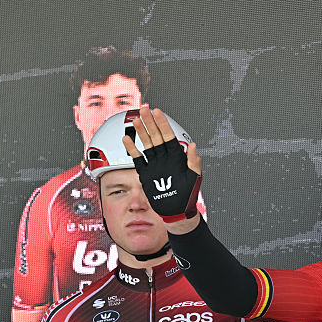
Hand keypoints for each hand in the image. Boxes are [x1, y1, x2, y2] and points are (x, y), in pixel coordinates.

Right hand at [123, 105, 202, 231]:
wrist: (176, 211)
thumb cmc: (188, 195)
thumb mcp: (194, 178)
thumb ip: (193, 162)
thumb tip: (194, 147)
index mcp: (177, 157)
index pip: (169, 136)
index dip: (163, 124)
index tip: (158, 112)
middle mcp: (165, 158)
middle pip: (156, 136)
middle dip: (150, 122)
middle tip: (144, 109)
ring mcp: (155, 165)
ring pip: (146, 145)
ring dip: (141, 132)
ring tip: (135, 120)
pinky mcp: (146, 174)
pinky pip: (138, 159)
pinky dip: (132, 150)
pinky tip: (127, 140)